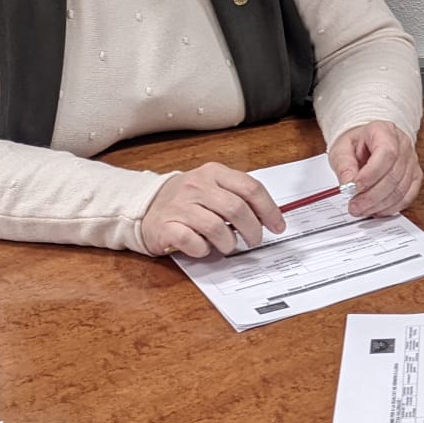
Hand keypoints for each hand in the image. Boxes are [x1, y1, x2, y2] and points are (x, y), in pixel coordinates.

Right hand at [140, 163, 283, 257]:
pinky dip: (203, 249)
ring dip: (228, 242)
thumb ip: (238, 196)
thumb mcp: (213, 187)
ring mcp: (180, 205)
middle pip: (237, 209)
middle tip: (254, 241)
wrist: (146, 206)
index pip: (251, 188)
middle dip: (252, 230)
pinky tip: (204, 248)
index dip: (269, 210)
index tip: (277, 226)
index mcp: (214, 172)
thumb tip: (268, 217)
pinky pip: (192, 241)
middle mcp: (197, 185)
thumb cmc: (188, 200)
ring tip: (228, 245)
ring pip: (216, 227)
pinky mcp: (166, 226)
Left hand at [328, 121, 422, 217]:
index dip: (372, 173)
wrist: (367, 144)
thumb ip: (343, 166)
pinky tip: (376, 210)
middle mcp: (403, 144)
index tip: (355, 187)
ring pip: (401, 189)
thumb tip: (348, 185)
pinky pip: (407, 197)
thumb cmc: (356, 145)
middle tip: (354, 206)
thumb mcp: (341, 149)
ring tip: (361, 210)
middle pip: (394, 174)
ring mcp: (411, 161)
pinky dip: (391, 207)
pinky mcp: (415, 176)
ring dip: (379, 204)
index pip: (387, 152)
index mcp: (384, 131)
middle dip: (372, 195)